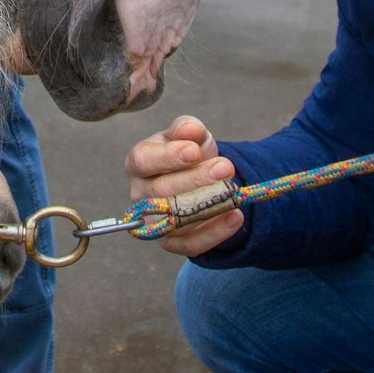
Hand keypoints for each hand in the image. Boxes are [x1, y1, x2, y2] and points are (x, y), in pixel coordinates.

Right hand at [122, 115, 242, 256]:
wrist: (201, 178)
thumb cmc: (189, 152)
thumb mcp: (190, 135)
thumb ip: (189, 129)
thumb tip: (191, 130)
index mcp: (138, 163)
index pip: (143, 161)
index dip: (168, 157)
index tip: (195, 151)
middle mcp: (140, 194)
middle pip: (161, 191)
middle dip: (196, 179)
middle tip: (226, 167)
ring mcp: (153, 220)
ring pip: (175, 219)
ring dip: (207, 206)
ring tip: (233, 194)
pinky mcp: (171, 242)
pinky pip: (190, 244)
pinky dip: (214, 232)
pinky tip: (235, 217)